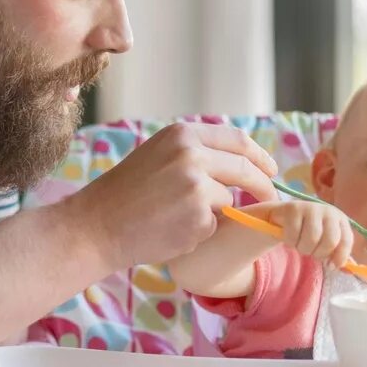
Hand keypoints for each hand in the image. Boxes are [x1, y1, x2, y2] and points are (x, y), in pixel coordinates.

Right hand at [59, 123, 278, 272]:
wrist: (96, 225)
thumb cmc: (123, 195)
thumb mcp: (158, 156)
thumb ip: (194, 153)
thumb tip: (239, 161)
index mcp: (182, 134)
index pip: (237, 140)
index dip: (259, 155)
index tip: (270, 169)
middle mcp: (192, 154)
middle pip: (245, 168)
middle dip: (263, 185)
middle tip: (270, 198)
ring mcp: (197, 185)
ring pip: (229, 200)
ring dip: (215, 213)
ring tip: (177, 219)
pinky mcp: (199, 216)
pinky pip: (215, 225)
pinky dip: (200, 231)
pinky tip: (171, 231)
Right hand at [262, 200, 354, 266]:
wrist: (282, 215)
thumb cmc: (306, 231)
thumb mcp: (324, 241)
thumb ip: (335, 253)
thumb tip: (345, 270)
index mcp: (340, 219)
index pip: (346, 240)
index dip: (340, 256)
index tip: (331, 266)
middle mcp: (329, 211)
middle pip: (330, 240)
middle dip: (319, 253)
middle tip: (311, 252)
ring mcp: (312, 208)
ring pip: (312, 239)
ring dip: (303, 249)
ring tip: (299, 245)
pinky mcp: (294, 208)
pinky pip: (294, 235)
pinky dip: (290, 242)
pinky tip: (289, 238)